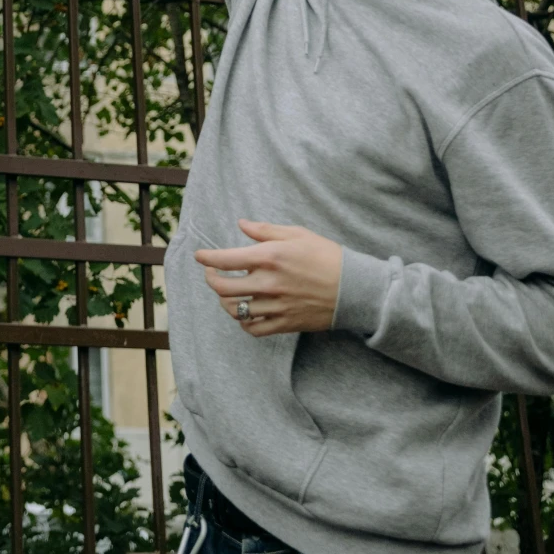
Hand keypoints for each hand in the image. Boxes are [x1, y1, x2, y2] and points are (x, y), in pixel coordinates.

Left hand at [194, 219, 342, 336]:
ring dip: (225, 302)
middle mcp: (269, 283)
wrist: (354, 288)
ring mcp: (277, 306)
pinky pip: (255, 329)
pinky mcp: (286, 323)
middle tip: (211, 274)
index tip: (200, 256)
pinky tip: (244, 312)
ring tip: (226, 293)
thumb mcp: (296, 234)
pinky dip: (243, 322)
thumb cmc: (326, 255)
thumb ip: (265, 230)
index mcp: (270, 257)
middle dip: (211, 280)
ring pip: (236, 310)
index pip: (226, 259)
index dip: (207, 258)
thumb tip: (241, 224)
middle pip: (225, 288)